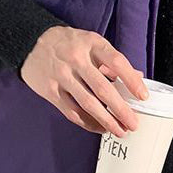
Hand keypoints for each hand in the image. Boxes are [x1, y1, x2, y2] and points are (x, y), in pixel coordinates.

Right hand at [20, 25, 147, 137]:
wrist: (30, 42)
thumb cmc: (67, 42)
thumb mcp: (91, 42)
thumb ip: (112, 60)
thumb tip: (137, 77)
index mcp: (91, 44)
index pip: (116, 62)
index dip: (131, 81)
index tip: (142, 96)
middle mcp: (76, 60)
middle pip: (103, 88)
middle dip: (121, 109)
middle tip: (133, 123)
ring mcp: (62, 76)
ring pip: (87, 103)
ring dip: (106, 120)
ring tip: (119, 130)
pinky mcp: (50, 91)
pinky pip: (71, 111)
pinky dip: (87, 122)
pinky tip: (99, 128)